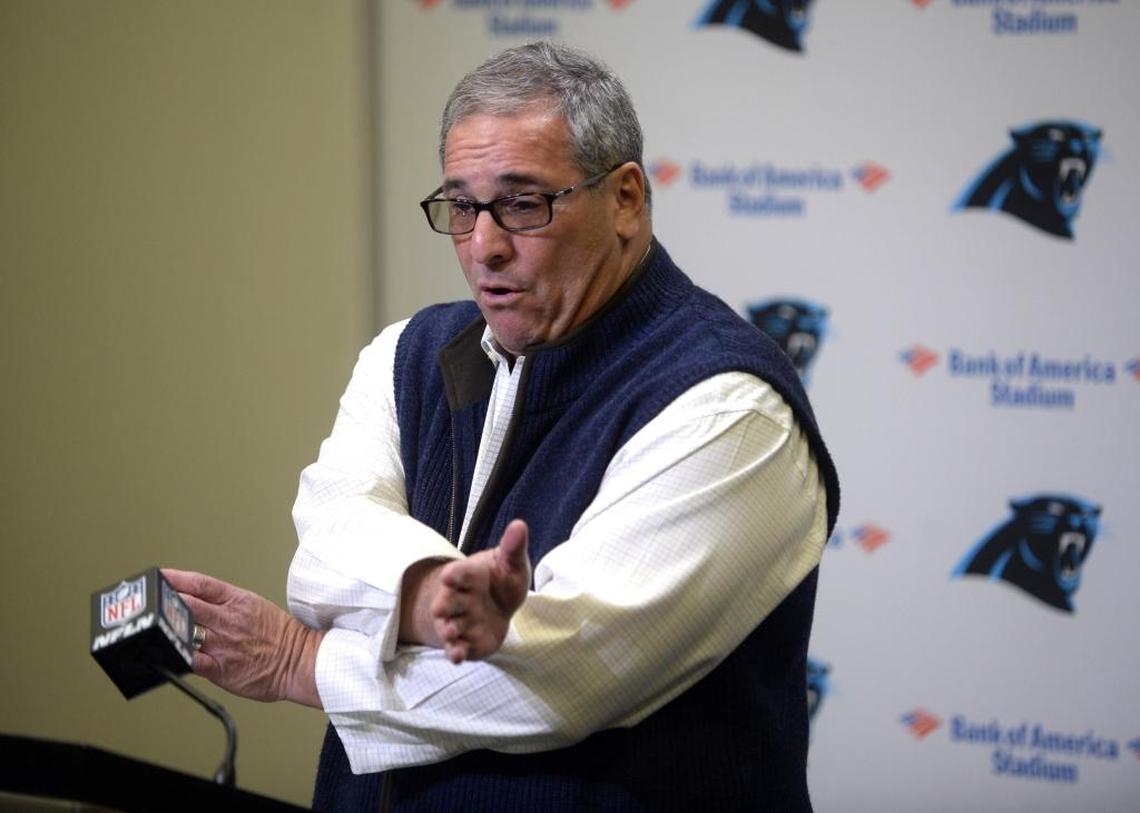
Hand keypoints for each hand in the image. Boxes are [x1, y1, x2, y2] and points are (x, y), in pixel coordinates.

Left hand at [161, 569, 323, 707]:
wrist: (299, 660)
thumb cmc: (280, 635)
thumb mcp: (255, 607)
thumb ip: (226, 605)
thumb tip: (198, 603)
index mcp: (238, 601)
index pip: (200, 584)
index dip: (176, 578)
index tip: (158, 576)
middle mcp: (228, 620)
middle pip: (186, 603)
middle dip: (163, 601)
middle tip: (145, 600)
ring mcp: (223, 643)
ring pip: (185, 629)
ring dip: (165, 626)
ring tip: (148, 625)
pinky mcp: (222, 668)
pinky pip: (192, 662)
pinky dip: (175, 657)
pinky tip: (164, 654)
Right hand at [401, 519, 530, 663]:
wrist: (497, 606)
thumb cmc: (501, 580)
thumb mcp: (510, 563)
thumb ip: (513, 548)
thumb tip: (520, 525)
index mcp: (469, 576)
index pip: (459, 573)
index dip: (454, 574)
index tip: (448, 576)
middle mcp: (460, 600)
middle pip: (448, 602)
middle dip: (443, 605)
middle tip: (438, 608)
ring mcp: (462, 622)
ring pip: (450, 626)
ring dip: (448, 630)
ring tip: (449, 632)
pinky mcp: (468, 643)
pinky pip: (459, 648)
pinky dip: (456, 652)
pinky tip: (456, 656)